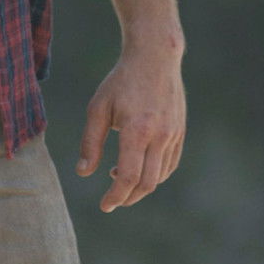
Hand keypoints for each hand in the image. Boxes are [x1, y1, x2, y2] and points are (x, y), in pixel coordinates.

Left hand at [76, 39, 185, 211]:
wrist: (155, 57)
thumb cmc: (121, 81)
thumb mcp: (98, 108)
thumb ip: (90, 143)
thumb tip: (83, 173)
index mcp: (136, 130)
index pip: (127, 177)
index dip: (115, 197)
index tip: (104, 206)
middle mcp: (159, 136)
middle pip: (147, 183)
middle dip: (128, 198)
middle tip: (112, 201)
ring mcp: (173, 134)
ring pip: (160, 176)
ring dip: (141, 186)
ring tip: (118, 178)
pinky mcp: (180, 131)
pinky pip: (170, 163)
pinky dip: (155, 174)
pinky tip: (139, 168)